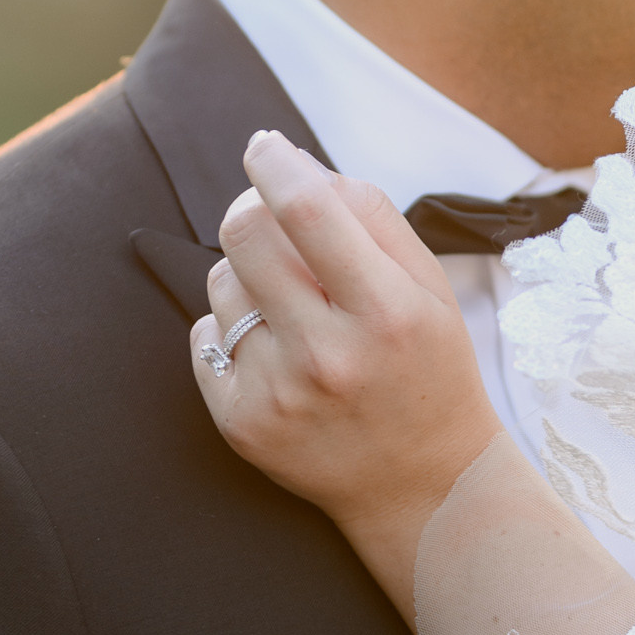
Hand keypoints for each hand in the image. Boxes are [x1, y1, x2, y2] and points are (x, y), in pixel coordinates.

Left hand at [189, 131, 501, 606]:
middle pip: (245, 235)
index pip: (308, 210)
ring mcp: (279, 394)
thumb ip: (371, 218)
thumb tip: (294, 164)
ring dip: (248, 277)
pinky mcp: (241, 425)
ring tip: (293, 308)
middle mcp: (329, 355)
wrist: (426, 488)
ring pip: (221, 282)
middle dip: (252, 210)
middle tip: (272, 219)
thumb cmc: (430, 373)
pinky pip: (204, 336)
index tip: (263, 147)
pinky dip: (233, 330)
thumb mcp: (429, 290)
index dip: (274, 163)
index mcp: (387, 313)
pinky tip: (275, 353)